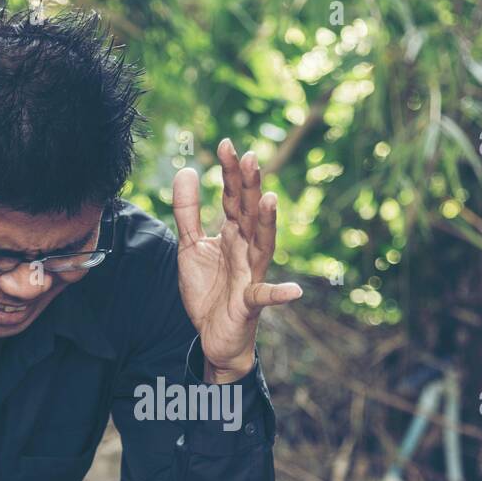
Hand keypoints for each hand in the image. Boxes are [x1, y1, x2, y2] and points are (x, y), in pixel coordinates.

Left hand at [171, 139, 301, 383]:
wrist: (213, 336)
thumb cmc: (209, 289)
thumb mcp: (190, 246)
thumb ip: (187, 211)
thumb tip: (189, 170)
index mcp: (233, 234)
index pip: (233, 198)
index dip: (231, 173)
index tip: (226, 144)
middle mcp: (246, 249)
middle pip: (250, 214)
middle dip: (250, 187)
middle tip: (250, 157)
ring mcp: (250, 275)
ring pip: (262, 246)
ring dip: (267, 224)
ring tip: (268, 200)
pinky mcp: (248, 303)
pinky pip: (264, 297)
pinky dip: (279, 294)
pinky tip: (294, 291)